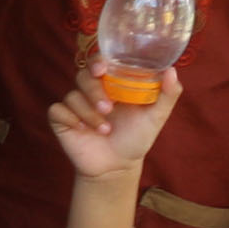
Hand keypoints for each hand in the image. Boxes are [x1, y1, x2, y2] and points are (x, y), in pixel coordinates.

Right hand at [46, 64, 178, 183]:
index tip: (102, 68)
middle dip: (94, 91)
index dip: (98, 61)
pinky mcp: (61, 120)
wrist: (117, 166)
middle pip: (83, 76)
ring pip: (72, 96)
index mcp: (113, 84)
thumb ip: (168, 94)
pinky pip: (57, 110)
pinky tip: (82, 129)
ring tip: (104, 129)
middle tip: (107, 108)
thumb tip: (171, 70)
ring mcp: (76, 105)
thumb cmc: (136, 137)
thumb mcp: (156, 116)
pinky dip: (70, 118)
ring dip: (88, 112)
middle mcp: (92, 91)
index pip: (101, 63)